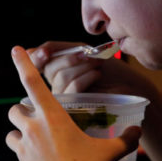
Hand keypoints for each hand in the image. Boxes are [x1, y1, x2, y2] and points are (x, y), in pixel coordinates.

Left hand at [6, 46, 141, 160]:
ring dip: (20, 137)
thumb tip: (138, 131)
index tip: (15, 48)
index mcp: (53, 118)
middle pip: (14, 110)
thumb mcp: (110, 153)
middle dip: (22, 113)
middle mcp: (33, 130)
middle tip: (36, 121)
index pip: (33, 82)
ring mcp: (24, 150)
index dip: (22, 63)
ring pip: (11, 136)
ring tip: (36, 147)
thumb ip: (125, 139)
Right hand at [27, 40, 158, 99]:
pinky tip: (96, 74)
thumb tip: (29, 52)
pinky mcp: (75, 110)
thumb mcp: (83, 52)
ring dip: (81, 66)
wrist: (132, 88)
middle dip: (69, 57)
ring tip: (97, 64)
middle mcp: (56, 89)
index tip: (45, 53)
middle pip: (49, 69)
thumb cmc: (110, 70)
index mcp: (56, 73)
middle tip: (88, 55)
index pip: (36, 64)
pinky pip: (71, 89)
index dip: (37, 57)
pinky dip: (85, 77)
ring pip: (60, 78)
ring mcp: (64, 102)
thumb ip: (58, 49)